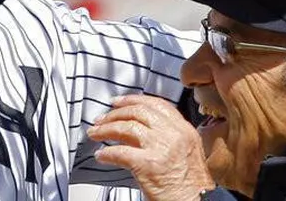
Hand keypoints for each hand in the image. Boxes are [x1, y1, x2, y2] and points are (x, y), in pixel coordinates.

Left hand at [87, 95, 214, 200]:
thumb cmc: (190, 185)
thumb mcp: (186, 151)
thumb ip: (167, 135)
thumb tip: (134, 126)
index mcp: (183, 129)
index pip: (156, 104)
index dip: (133, 100)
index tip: (119, 102)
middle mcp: (173, 134)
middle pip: (138, 112)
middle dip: (115, 113)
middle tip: (102, 118)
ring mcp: (160, 148)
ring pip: (127, 127)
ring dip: (106, 129)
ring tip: (95, 133)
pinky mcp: (148, 165)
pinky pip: (121, 153)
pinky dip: (107, 153)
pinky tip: (101, 156)